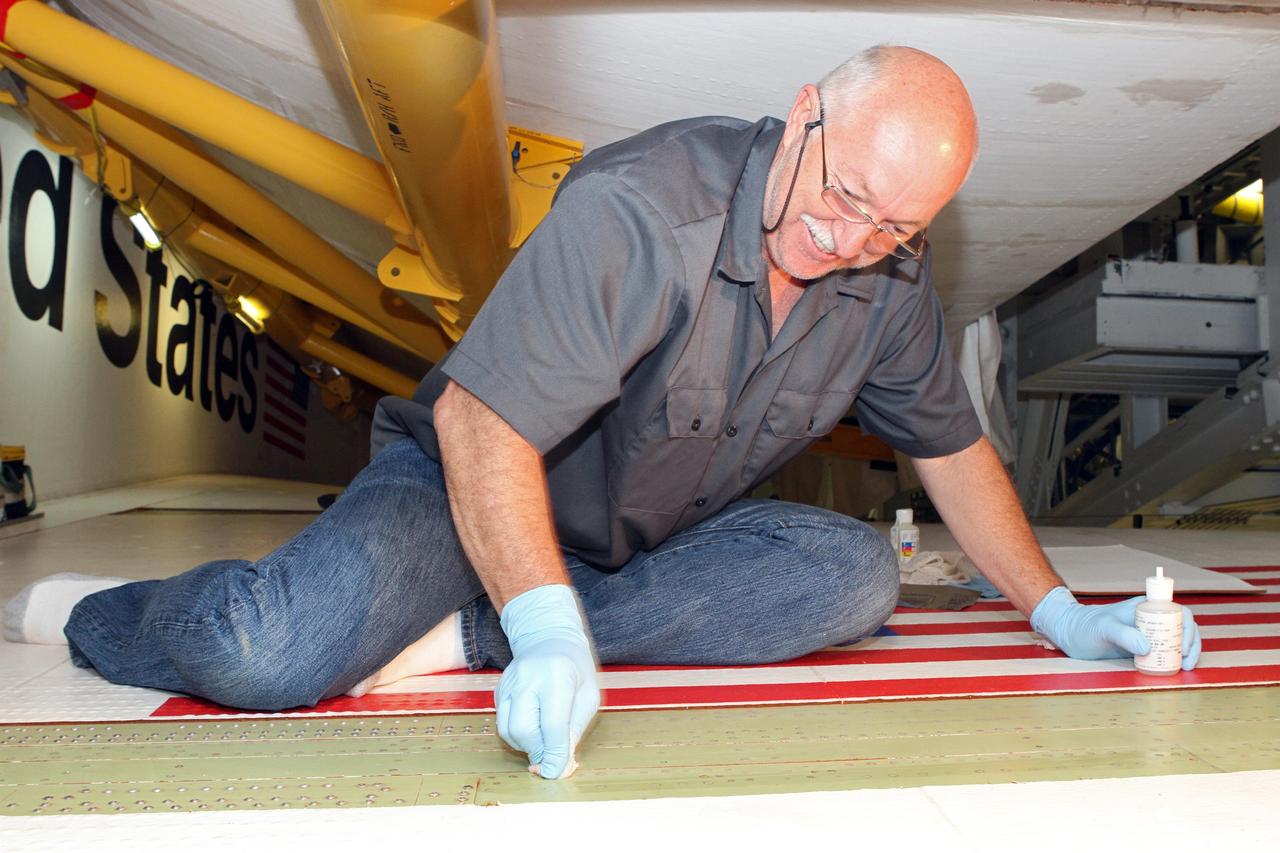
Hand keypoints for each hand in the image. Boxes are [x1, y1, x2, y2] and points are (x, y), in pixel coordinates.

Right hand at [496, 584, 599, 778]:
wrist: (549, 637)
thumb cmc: (575, 668)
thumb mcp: (589, 695)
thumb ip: (574, 729)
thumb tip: (560, 764)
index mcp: (557, 676)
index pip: (552, 725)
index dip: (554, 755)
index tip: (556, 772)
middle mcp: (528, 678)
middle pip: (523, 730)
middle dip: (537, 751)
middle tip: (550, 757)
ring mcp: (509, 683)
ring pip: (508, 730)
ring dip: (526, 745)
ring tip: (544, 738)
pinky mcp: (499, 689)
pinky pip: (503, 722)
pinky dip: (518, 733)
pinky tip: (533, 724)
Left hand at [1030, 586, 1201, 669]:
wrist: (1069, 634)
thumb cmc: (1084, 626)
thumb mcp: (1103, 629)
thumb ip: (1123, 635)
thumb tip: (1148, 647)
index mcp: (1145, 608)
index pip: (1177, 612)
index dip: (1187, 628)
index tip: (1182, 647)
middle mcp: (1150, 619)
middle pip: (1182, 628)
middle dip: (1190, 645)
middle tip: (1187, 664)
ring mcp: (1147, 633)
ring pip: (1176, 640)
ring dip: (1185, 653)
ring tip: (1184, 669)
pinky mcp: (1142, 647)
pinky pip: (1164, 652)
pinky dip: (1172, 660)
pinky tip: (1172, 670)